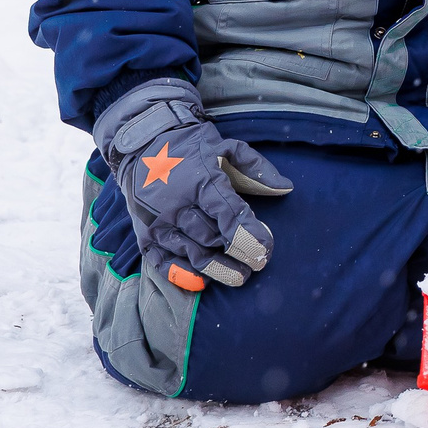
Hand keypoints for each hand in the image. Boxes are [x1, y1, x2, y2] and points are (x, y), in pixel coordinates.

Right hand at [94, 79, 292, 291]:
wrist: (140, 145)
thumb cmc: (190, 147)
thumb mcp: (227, 147)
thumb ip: (257, 168)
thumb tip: (286, 188)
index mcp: (200, 181)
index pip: (229, 216)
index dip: (249, 236)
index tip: (265, 251)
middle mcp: (177, 204)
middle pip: (212, 238)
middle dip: (237, 254)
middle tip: (258, 265)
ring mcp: (157, 221)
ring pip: (191, 253)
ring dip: (217, 269)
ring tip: (239, 277)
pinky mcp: (143, 234)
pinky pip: (162, 262)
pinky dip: (181, 275)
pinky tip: (201, 283)